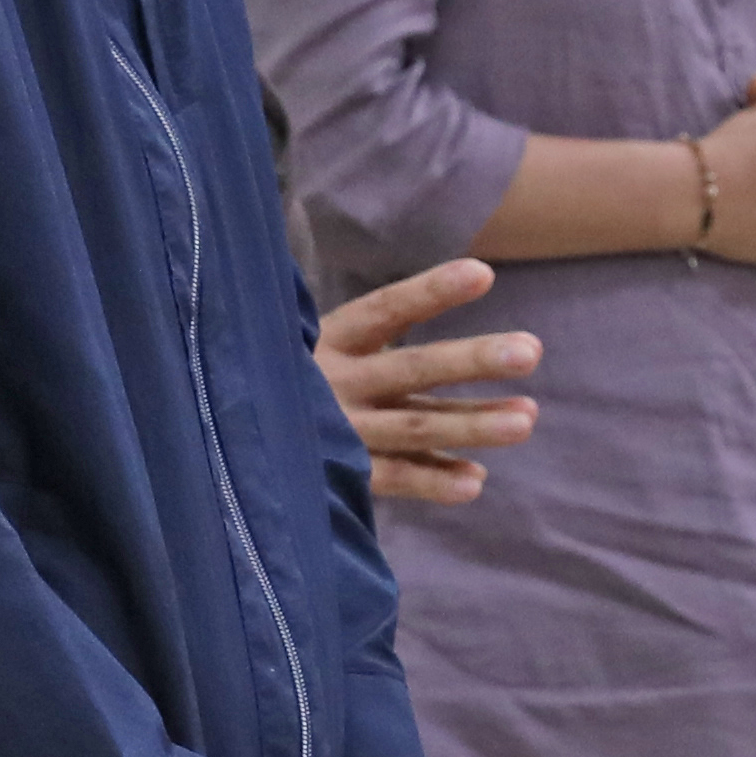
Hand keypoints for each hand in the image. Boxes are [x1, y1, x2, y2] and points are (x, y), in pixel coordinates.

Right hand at [312, 260, 537, 509]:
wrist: (224, 436)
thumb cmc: (299, 375)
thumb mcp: (327, 340)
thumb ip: (382, 325)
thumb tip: (470, 283)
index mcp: (331, 339)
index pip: (387, 309)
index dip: (432, 292)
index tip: (484, 274)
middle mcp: (334, 383)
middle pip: (412, 368)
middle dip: (472, 360)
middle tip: (531, 351)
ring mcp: (337, 432)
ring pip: (413, 427)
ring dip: (471, 425)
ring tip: (527, 418)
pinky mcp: (339, 475)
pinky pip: (393, 479)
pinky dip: (433, 482)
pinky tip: (476, 482)